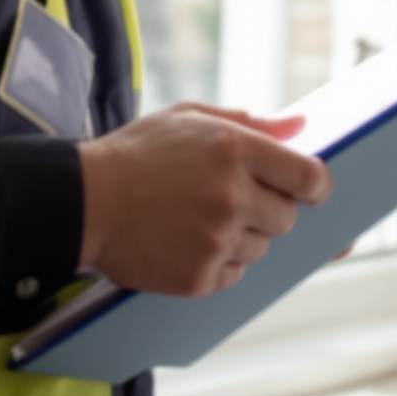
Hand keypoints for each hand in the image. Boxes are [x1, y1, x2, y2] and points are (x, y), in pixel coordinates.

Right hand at [75, 103, 331, 296]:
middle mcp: (232, 196)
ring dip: (240, 238)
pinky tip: (185, 243)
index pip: (309, 178)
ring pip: (260, 249)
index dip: (315, 186)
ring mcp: (216, 240)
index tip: (310, 190)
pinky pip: (233, 275)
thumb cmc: (135, 154)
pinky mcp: (198, 277)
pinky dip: (217, 264)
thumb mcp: (189, 118)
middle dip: (269, 211)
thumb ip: (251, 122)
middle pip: (287, 218)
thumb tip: (302, 125)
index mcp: (236, 150)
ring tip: (198, 220)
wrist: (81, 201)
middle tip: (232, 201)